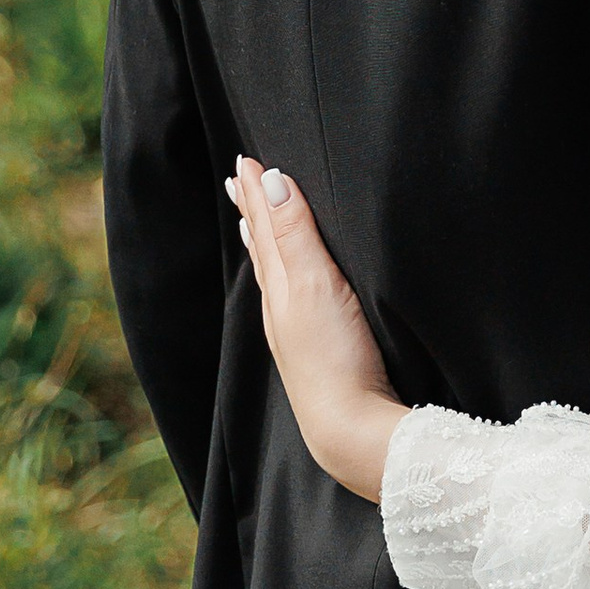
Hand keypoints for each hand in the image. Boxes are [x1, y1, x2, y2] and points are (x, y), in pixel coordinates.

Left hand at [228, 157, 407, 504]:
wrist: (349, 427)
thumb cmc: (334, 357)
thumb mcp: (313, 285)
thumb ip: (295, 234)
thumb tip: (271, 180)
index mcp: (280, 286)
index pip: (264, 228)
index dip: (256, 193)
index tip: (245, 161)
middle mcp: (282, 305)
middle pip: (263, 247)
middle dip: (254, 211)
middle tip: (240, 180)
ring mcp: (299, 329)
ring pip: (276, 271)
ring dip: (266, 238)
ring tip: (256, 219)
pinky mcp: (319, 346)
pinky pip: (291, 294)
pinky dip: (285, 271)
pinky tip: (291, 280)